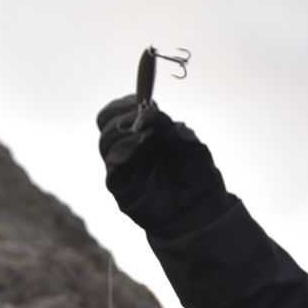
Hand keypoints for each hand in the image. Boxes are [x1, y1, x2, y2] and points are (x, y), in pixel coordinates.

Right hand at [95, 96, 228, 237]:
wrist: (202, 209)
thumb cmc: (197, 175)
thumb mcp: (188, 142)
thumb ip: (167, 124)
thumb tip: (147, 110)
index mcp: (142, 134)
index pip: (119, 112)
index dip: (125, 102)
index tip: (142, 99)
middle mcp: (128, 149)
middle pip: (105, 122)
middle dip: (120, 112)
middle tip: (140, 113)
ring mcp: (123, 167)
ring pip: (105, 140)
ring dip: (123, 129)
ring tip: (147, 132)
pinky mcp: (120, 186)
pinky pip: (112, 163)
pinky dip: (124, 148)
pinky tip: (141, 143)